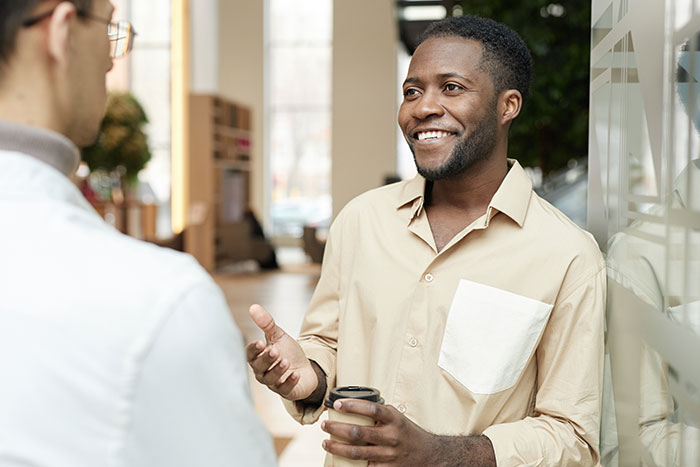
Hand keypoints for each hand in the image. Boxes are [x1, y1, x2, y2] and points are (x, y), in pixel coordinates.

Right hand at [246, 304, 318, 400]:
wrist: (305, 367)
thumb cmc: (288, 352)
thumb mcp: (278, 336)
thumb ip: (266, 323)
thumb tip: (253, 307)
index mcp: (258, 358)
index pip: (250, 355)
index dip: (253, 350)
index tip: (259, 342)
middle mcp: (262, 372)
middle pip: (259, 367)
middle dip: (267, 359)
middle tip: (275, 351)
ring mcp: (273, 383)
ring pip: (270, 379)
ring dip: (278, 370)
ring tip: (286, 361)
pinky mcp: (286, 391)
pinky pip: (285, 389)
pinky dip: (290, 382)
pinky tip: (296, 374)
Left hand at [321, 400, 495, 466]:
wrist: (429, 455)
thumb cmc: (407, 433)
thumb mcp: (396, 418)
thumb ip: (378, 413)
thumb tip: (351, 405)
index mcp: (394, 420)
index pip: (371, 409)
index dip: (352, 405)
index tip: (337, 404)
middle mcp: (391, 437)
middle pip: (358, 433)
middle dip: (337, 429)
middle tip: (325, 425)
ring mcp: (388, 455)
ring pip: (356, 452)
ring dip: (337, 447)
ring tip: (325, 443)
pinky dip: (346, 465)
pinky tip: (335, 462)